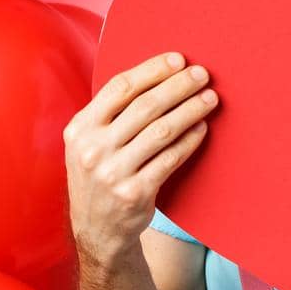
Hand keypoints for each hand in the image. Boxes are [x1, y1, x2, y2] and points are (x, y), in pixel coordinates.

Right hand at [64, 51, 219, 264]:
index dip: (152, 70)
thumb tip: (156, 74)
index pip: (119, 88)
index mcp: (80, 128)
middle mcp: (93, 149)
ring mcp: (113, 173)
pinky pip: (170, 159)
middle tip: (202, 75)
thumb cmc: (100, 173)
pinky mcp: (135, 193)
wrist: (96, 229)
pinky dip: (189, 140)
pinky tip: (202, 128)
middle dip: (178, 86)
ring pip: (162, 131)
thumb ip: (109, 113)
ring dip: (190, 110)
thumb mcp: (88, 141)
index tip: (178, 59)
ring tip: (210, 99)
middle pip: (145, 106)